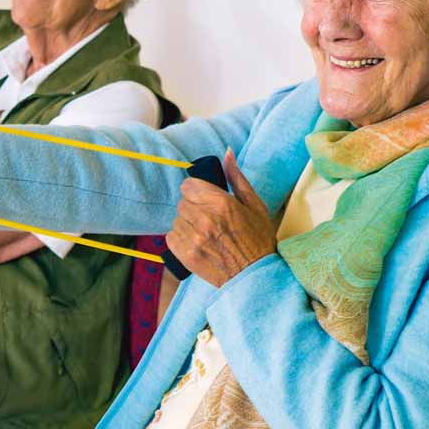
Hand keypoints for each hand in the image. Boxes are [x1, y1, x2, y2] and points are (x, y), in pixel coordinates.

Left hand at [166, 148, 275, 287]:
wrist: (254, 276)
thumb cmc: (258, 240)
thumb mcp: (255, 205)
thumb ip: (237, 178)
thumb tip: (227, 153)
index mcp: (221, 203)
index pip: (188, 185)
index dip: (196, 191)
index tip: (206, 199)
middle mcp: (204, 218)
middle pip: (182, 202)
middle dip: (194, 207)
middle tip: (210, 220)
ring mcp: (193, 237)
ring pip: (177, 219)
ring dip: (188, 224)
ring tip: (206, 234)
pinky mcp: (185, 254)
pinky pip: (171, 236)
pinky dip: (181, 238)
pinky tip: (198, 243)